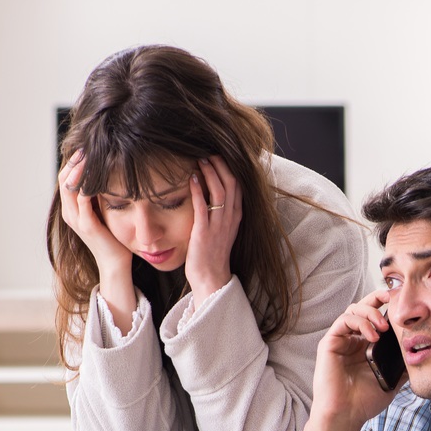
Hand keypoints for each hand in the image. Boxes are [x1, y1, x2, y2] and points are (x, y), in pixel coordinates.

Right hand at [57, 150, 133, 292]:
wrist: (116, 264)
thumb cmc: (113, 238)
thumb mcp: (104, 212)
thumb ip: (100, 196)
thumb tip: (107, 174)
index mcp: (71, 208)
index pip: (65, 177)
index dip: (74, 161)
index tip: (87, 146)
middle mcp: (69, 212)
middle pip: (64, 177)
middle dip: (76, 160)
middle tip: (88, 145)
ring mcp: (76, 219)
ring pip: (70, 186)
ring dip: (80, 168)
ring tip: (91, 153)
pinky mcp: (87, 225)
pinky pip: (83, 199)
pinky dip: (88, 184)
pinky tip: (99, 173)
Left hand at [184, 157, 242, 298]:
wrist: (211, 278)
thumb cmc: (211, 254)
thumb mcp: (221, 230)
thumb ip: (219, 212)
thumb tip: (210, 193)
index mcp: (236, 217)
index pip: (238, 186)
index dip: (230, 169)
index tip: (220, 156)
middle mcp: (230, 219)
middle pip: (232, 184)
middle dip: (222, 165)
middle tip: (210, 151)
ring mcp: (219, 226)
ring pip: (220, 192)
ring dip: (211, 173)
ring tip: (201, 159)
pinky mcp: (204, 233)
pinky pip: (203, 207)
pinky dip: (198, 191)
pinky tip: (192, 178)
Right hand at [311, 289, 403, 429]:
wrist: (346, 415)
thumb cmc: (365, 401)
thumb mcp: (393, 379)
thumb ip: (403, 364)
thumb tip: (422, 351)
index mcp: (366, 345)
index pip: (376, 317)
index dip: (388, 306)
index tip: (404, 304)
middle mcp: (353, 339)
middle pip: (363, 306)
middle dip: (378, 298)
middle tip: (394, 298)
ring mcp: (341, 340)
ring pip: (353, 309)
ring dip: (371, 312)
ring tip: (384, 327)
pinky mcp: (330, 342)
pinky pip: (344, 321)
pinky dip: (360, 323)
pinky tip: (372, 336)